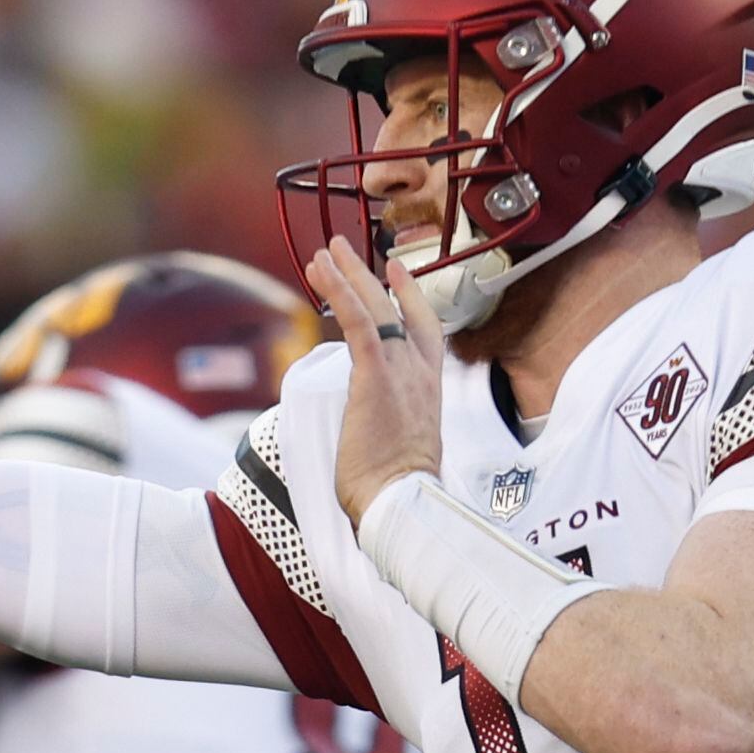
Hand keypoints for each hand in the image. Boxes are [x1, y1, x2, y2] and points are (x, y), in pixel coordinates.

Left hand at [308, 238, 447, 525]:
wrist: (402, 504)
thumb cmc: (396, 493)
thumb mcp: (400, 450)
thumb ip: (387, 428)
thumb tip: (365, 432)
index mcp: (429, 389)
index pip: (424, 330)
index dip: (410, 296)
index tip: (395, 269)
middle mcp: (420, 373)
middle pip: (396, 309)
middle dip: (368, 275)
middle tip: (344, 248)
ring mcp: (401, 372)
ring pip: (374, 308)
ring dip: (347, 275)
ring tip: (325, 250)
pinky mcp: (375, 376)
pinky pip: (359, 322)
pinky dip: (341, 291)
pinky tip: (324, 270)